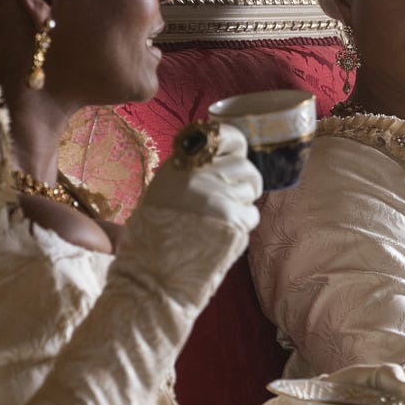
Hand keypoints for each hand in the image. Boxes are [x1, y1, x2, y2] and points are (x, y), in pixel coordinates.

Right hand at [140, 123, 261, 231]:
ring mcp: (216, 195)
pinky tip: (223, 235)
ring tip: (222, 221)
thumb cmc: (158, 234)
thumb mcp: (165, 188)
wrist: (152, 269)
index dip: (236, 146)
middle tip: (236, 197)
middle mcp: (198, 174)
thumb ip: (194, 170)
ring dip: (242, 206)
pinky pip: (252, 214)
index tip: (236, 158)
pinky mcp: (231, 218)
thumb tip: (229, 158)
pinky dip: (243, 226)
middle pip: (245, 166)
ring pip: (251, 190)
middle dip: (247, 183)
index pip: (222, 135)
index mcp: (181, 163)